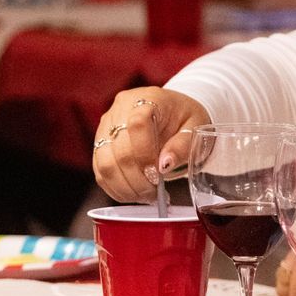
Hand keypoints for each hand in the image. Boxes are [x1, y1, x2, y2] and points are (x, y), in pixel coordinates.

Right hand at [92, 87, 210, 201]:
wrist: (172, 109)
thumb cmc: (186, 118)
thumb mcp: (195, 127)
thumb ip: (182, 145)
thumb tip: (163, 166)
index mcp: (148, 99)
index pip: (137, 125)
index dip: (144, 154)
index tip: (157, 175)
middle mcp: (121, 109)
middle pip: (118, 150)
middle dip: (136, 179)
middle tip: (153, 195)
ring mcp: (106, 125)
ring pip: (104, 163)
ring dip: (123, 186)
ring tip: (144, 197)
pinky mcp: (99, 142)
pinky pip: (99, 169)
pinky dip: (114, 186)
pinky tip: (132, 194)